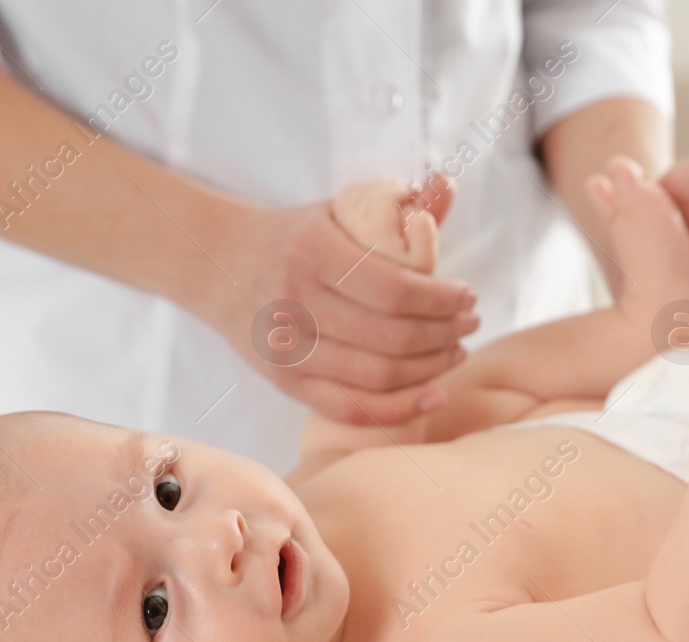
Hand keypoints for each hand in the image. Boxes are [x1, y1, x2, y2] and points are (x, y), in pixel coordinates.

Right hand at [194, 196, 479, 424]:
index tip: (468, 296)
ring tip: (456, 350)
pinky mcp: (285, 383)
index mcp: (310, 251)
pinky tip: (435, 394)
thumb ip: (397, 204)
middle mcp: (293, 303)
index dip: (442, 300)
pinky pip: (352, 409)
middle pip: (392, 336)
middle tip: (470, 323)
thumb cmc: (295, 236)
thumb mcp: (339, 210)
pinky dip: (400, 409)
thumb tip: (448, 185)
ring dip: (432, 368)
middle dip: (445, 333)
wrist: (218, 265)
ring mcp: (286, 350)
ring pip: (378, 377)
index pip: (394, 288)